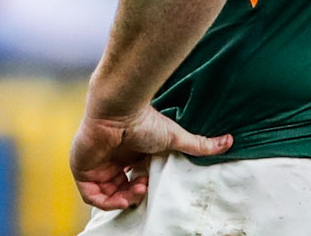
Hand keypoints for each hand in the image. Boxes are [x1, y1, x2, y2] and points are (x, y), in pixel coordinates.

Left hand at [69, 105, 229, 211]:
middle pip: (118, 191)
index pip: (131, 181)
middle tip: (145, 186)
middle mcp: (108, 160)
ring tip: (136, 188)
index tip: (152, 183)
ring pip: (106, 196)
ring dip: (123, 199)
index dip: (142, 188)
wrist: (118, 109)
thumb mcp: (175, 138)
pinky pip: (90, 196)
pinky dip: (107, 201)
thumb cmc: (144, 120)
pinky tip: (122, 194)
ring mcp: (93, 165)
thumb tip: (229, 141)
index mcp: (125, 155)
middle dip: (133, 195)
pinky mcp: (81, 168)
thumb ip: (200, 144)